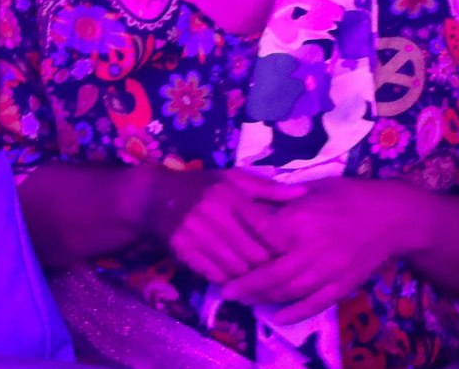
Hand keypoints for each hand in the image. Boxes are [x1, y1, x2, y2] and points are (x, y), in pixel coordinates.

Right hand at [150, 167, 299, 284]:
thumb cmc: (201, 186)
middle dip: (268, 265)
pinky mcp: (184, 250)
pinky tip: (233, 275)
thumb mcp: (232, 179)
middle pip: (256, 255)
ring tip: (256, 274)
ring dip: (250, 276)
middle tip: (275, 268)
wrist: (154, 197)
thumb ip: (268, 188)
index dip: (284, 246)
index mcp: (229, 195)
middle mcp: (213, 213)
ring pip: (238, 269)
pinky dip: (229, 279)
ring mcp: (196, 233)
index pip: (268, 229)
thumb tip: (303, 194)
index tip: (291, 251)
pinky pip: (217, 276)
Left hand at [226, 177, 412, 322]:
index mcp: (299, 218)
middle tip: (227, 291)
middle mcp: (312, 247)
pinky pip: (316, 303)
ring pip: (291, 290)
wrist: (392, 216)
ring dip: (265, 298)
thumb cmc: (345, 195)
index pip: (261, 236)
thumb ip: (278, 200)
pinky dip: (295, 312)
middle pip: (272, 272)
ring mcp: (330, 269)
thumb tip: (245, 204)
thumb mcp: (308, 188)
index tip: (222, 250)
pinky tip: (277, 316)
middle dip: (247, 284)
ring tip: (246, 301)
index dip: (240, 244)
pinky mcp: (344, 284)